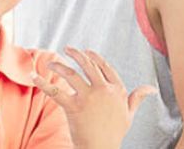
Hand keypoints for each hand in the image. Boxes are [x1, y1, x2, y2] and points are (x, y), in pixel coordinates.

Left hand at [37, 48, 155, 148]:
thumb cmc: (114, 134)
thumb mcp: (129, 115)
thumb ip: (137, 98)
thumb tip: (151, 89)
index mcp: (117, 91)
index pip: (105, 67)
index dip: (95, 57)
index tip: (86, 52)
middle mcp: (104, 90)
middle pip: (88, 65)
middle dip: (76, 54)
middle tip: (67, 49)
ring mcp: (89, 98)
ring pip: (71, 73)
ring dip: (59, 65)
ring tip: (50, 62)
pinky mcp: (74, 107)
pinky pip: (55, 91)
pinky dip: (42, 83)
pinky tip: (32, 75)